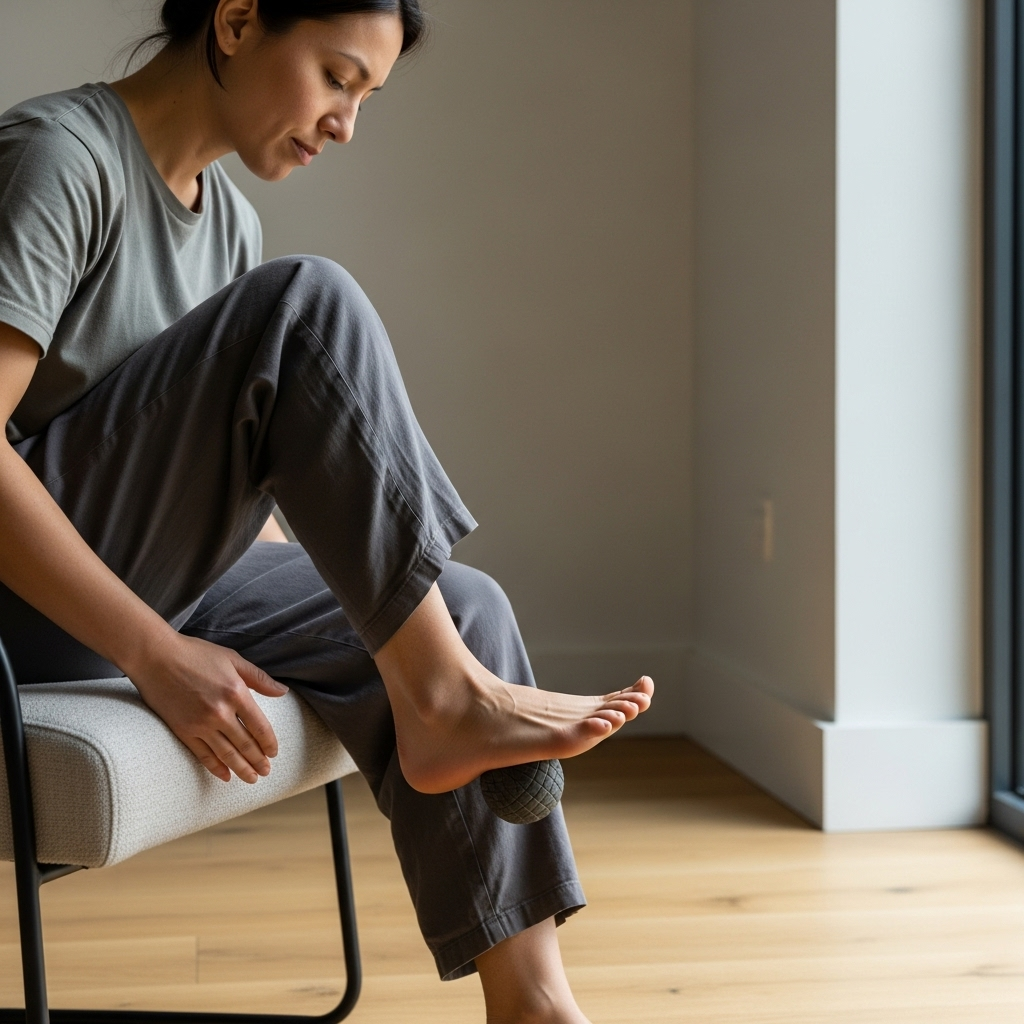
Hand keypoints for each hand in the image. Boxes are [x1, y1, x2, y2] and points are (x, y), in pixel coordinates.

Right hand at [128, 632, 288, 783]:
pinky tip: (225, 776)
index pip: (260, 726)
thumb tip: (283, 691)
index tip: (273, 753)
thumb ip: (259, 678)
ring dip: (241, 769)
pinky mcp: (183, 731)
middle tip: (266, 772)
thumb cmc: (195, 653)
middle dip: (258, 761)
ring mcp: (200, 724)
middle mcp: (220, 712)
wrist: (155, 657)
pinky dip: (215, 768)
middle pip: (245, 744)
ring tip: (252, 779)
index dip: (269, 743)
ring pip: (227, 754)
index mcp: (236, 693)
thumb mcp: (232, 659)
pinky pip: (203, 755)